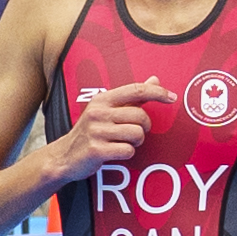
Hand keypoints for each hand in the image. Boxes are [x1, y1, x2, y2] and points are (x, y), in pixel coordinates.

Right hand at [42, 78, 167, 183]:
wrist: (64, 156)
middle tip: (135, 133)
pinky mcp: (96, 150)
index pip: (136, 89)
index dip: (157, 93)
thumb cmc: (92, 132)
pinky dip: (127, 153)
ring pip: (137, 134)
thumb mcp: (107, 110)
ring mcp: (96, 131)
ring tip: (124, 143)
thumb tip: (155, 80)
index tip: (172, 98)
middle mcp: (98, 112)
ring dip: (136, 142)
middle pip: (140, 116)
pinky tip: (115, 153)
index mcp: (102, 100)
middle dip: (144, 127)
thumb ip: (133, 97)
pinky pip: (127, 151)